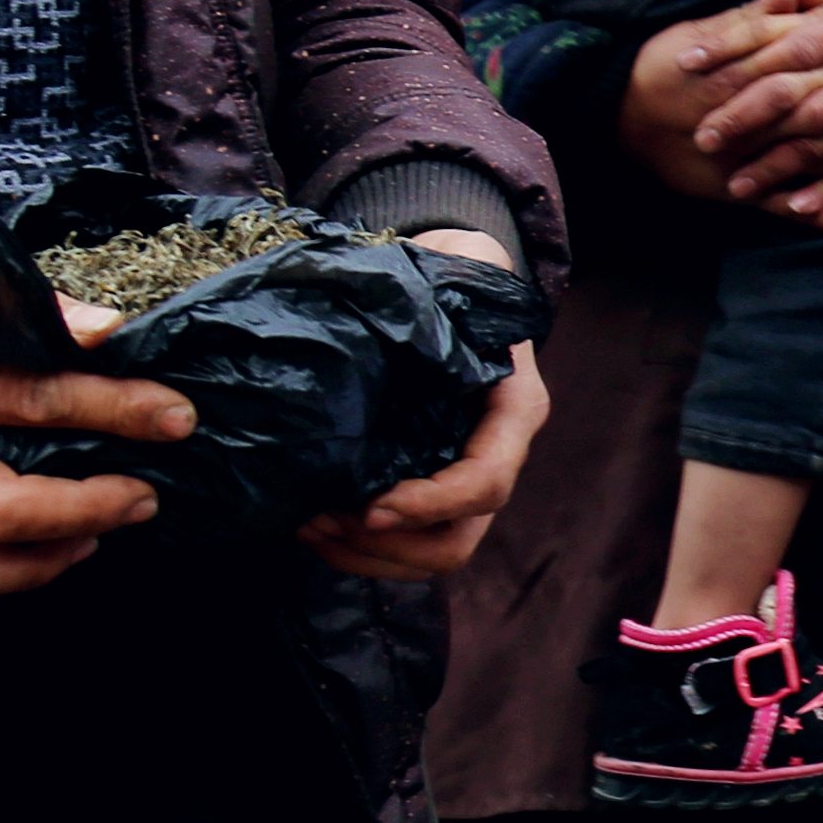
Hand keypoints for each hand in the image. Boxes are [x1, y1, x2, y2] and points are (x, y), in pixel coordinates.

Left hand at [299, 229, 549, 578]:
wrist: (460, 285)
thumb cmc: (457, 275)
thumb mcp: (461, 266)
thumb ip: (446, 281)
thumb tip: (396, 305)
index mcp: (515, 408)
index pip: (487, 482)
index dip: (431, 504)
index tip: (371, 508)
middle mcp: (497, 455)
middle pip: (458, 541)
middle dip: (386, 547)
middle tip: (321, 520)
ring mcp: (463, 479)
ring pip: (431, 556)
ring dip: (365, 556)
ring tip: (307, 526)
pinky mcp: (429, 488)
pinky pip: (406, 545)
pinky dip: (357, 549)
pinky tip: (313, 524)